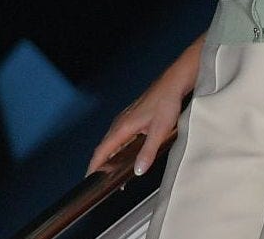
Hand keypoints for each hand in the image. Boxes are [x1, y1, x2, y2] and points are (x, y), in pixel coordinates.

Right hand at [86, 35, 202, 176]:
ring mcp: (127, 118)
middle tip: (103, 181)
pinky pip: (121, 135)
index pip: (101, 151)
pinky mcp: (134, 116)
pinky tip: (128, 152)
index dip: (94, 166)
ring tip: (114, 171)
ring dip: (111, 155)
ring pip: (113, 140)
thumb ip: (148, 152)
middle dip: (101, 164)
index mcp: (123, 127)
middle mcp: (121, 122)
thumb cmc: (166, 102)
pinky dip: (119, 147)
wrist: (174, 82)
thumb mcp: (159, 131)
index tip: (89, 179)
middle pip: (105, 147)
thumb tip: (138, 170)